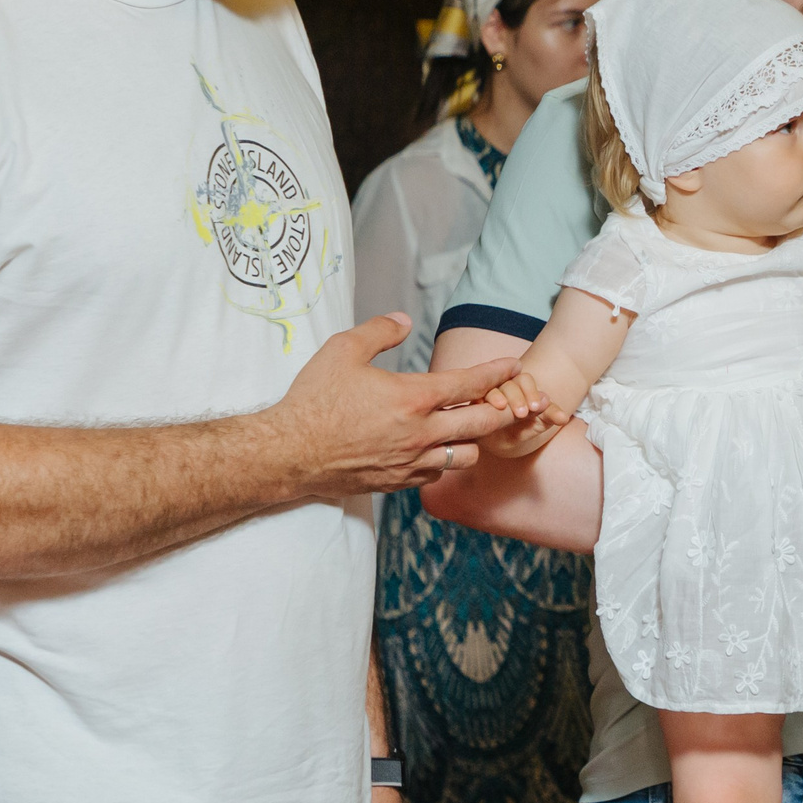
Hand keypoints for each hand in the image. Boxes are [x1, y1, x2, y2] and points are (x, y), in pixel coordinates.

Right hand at [268, 313, 523, 497]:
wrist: (289, 452)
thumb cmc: (313, 400)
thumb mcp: (343, 350)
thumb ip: (380, 331)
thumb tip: (405, 321)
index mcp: (412, 398)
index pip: (470, 384)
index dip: (496, 372)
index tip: (513, 366)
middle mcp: (421, 432)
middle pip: (484, 423)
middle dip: (504, 408)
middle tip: (512, 399)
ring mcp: (412, 460)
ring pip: (467, 455)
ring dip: (475, 439)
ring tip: (469, 426)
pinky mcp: (399, 481)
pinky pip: (438, 472)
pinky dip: (445, 459)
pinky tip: (436, 448)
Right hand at [481, 371, 571, 459]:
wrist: (501, 442)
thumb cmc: (522, 428)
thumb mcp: (539, 423)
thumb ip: (550, 416)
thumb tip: (564, 418)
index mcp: (520, 385)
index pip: (525, 380)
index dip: (531, 391)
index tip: (535, 407)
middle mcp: (503, 386)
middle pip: (508, 383)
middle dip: (517, 396)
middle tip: (523, 413)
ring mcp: (487, 393)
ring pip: (491, 389)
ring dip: (498, 397)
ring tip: (503, 409)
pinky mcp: (475, 403)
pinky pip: (475, 398)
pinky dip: (481, 403)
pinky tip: (485, 410)